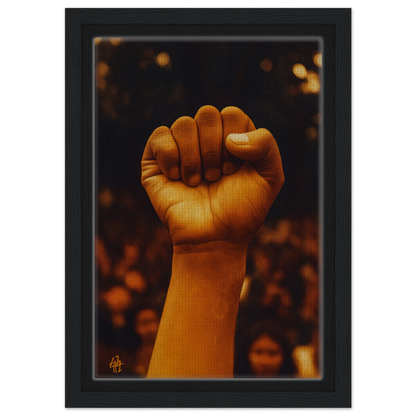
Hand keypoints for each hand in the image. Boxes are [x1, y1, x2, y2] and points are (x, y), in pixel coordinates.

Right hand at [141, 105, 283, 249]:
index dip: (234, 142)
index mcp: (232, 137)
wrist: (213, 239)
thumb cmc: (242, 211)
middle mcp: (206, 139)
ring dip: (194, 158)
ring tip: (197, 182)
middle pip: (207, 114)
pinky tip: (176, 178)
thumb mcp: (270, 177)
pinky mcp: (156, 160)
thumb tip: (230, 138)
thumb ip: (266, 144)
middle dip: (213, 150)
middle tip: (216, 178)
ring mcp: (181, 148)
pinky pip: (160, 136)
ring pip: (183, 124)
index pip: (232, 114)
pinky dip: (171, 157)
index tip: (233, 171)